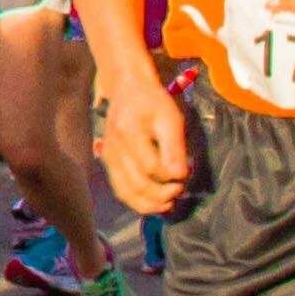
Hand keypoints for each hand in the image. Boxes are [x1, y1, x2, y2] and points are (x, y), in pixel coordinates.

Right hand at [97, 69, 193, 214]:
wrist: (128, 90)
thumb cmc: (153, 103)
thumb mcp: (170, 119)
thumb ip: (174, 148)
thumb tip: (180, 176)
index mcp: (129, 133)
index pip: (151, 168)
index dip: (171, 177)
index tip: (186, 174)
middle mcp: (114, 149)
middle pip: (138, 184)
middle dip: (164, 193)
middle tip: (181, 189)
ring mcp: (108, 158)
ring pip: (127, 193)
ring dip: (150, 204)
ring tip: (169, 202)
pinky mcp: (108, 164)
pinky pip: (121, 191)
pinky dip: (137, 202)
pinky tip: (154, 202)